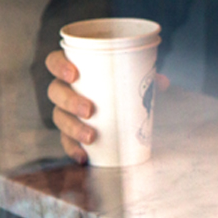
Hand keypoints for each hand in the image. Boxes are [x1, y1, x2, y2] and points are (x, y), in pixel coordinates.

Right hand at [45, 50, 169, 163]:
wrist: (120, 102)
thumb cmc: (121, 82)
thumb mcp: (134, 77)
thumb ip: (147, 76)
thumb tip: (162, 83)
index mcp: (74, 68)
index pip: (54, 61)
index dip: (59, 66)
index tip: (74, 74)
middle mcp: (64, 89)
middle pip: (56, 92)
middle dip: (70, 102)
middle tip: (89, 110)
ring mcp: (65, 111)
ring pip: (59, 117)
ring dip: (72, 128)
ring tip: (90, 137)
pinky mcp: (70, 131)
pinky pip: (66, 140)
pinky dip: (73, 149)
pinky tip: (83, 156)